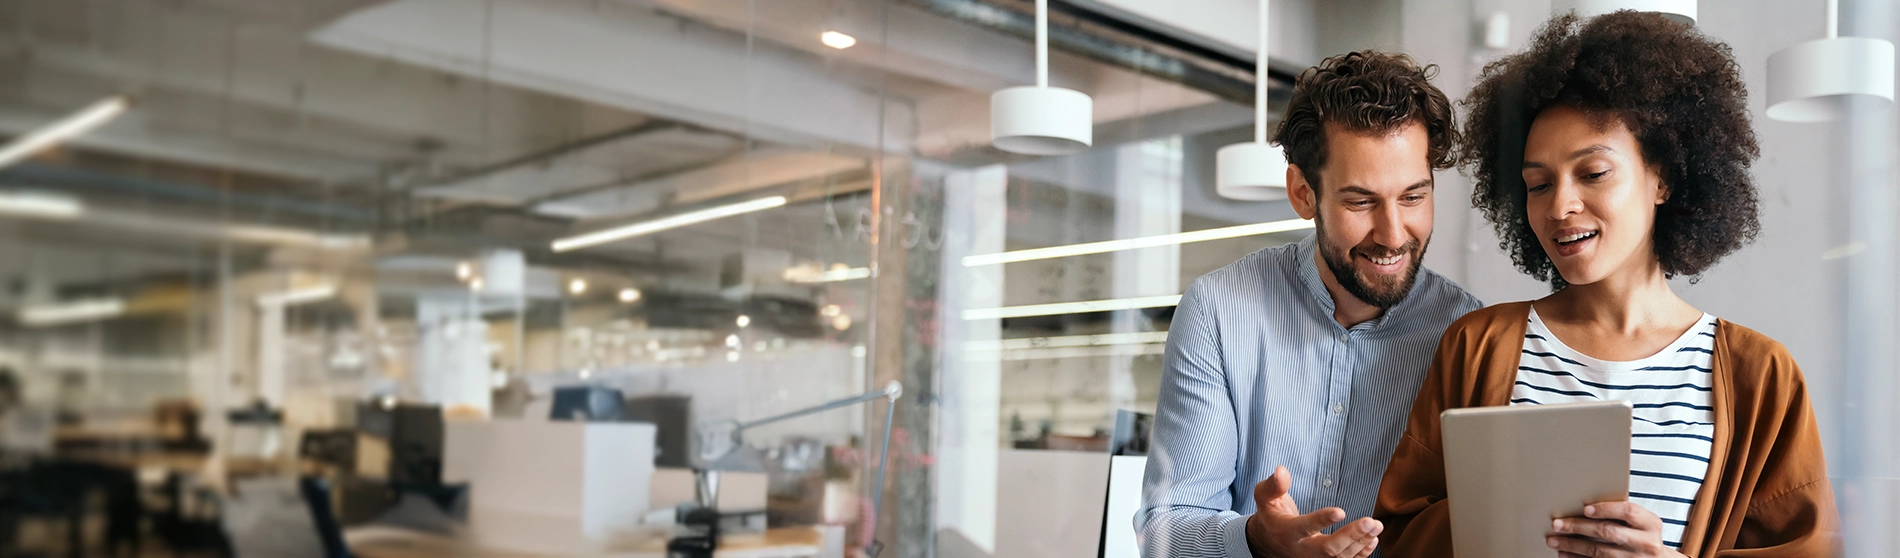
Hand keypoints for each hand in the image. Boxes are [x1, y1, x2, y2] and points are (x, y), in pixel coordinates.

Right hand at [1245, 466, 1381, 557]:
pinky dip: (1361, 553)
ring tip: (1376, 526)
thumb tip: (1281, 470)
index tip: (1340, 511)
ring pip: (1340, 557)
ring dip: (1360, 542)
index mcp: (1287, 531)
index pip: (1304, 527)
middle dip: (1351, 536)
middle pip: (1328, 549)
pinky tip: (1372, 540)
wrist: (1268, 543)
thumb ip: (1273, 486)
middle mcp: (1301, 549)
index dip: (1322, 520)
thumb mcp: (1265, 498)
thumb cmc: (1272, 515)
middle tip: (1370, 521)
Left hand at [1545, 501, 1687, 557]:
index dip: (1606, 509)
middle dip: (1579, 527)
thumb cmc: (1642, 535)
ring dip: (1573, 545)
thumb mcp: (1641, 522)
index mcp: (1651, 524)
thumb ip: (1620, 514)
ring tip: (1554, 540)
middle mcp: (1646, 543)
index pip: (1629, 511)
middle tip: (1558, 524)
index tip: (1585, 508)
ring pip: (1599, 552)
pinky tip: (1564, 554)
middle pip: (1609, 532)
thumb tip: (1582, 506)